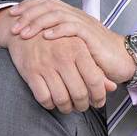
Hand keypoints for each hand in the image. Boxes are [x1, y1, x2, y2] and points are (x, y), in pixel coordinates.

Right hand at [0, 8, 115, 112]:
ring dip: (67, 108)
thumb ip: (96, 68)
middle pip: (79, 94)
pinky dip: (50, 104)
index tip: (98, 102)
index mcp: (78, 49)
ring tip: (69, 105)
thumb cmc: (56, 40)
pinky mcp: (30, 72)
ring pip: (62, 99)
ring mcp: (46, 65)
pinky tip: (53, 100)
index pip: (95, 80)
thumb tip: (111, 88)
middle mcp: (63, 57)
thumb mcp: (78, 48)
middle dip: (83, 105)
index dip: (99, 96)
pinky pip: (44, 98)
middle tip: (82, 106)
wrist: (25, 27)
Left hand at [10, 0, 136, 83]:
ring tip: (24, 34)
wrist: (122, 59)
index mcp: (70, 14)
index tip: (12, 16)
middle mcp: (75, 15)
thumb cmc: (96, 54)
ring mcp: (84, 23)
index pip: (45, 1)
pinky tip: (46, 37)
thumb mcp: (72, 44)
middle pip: (47, 5)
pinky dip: (57, 31)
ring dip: (38, 23)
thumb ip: (57, 39)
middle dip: (27, 14)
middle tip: (14, 27)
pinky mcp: (91, 35)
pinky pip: (72, 27)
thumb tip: (35, 41)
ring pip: (56, 14)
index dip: (27, 6)